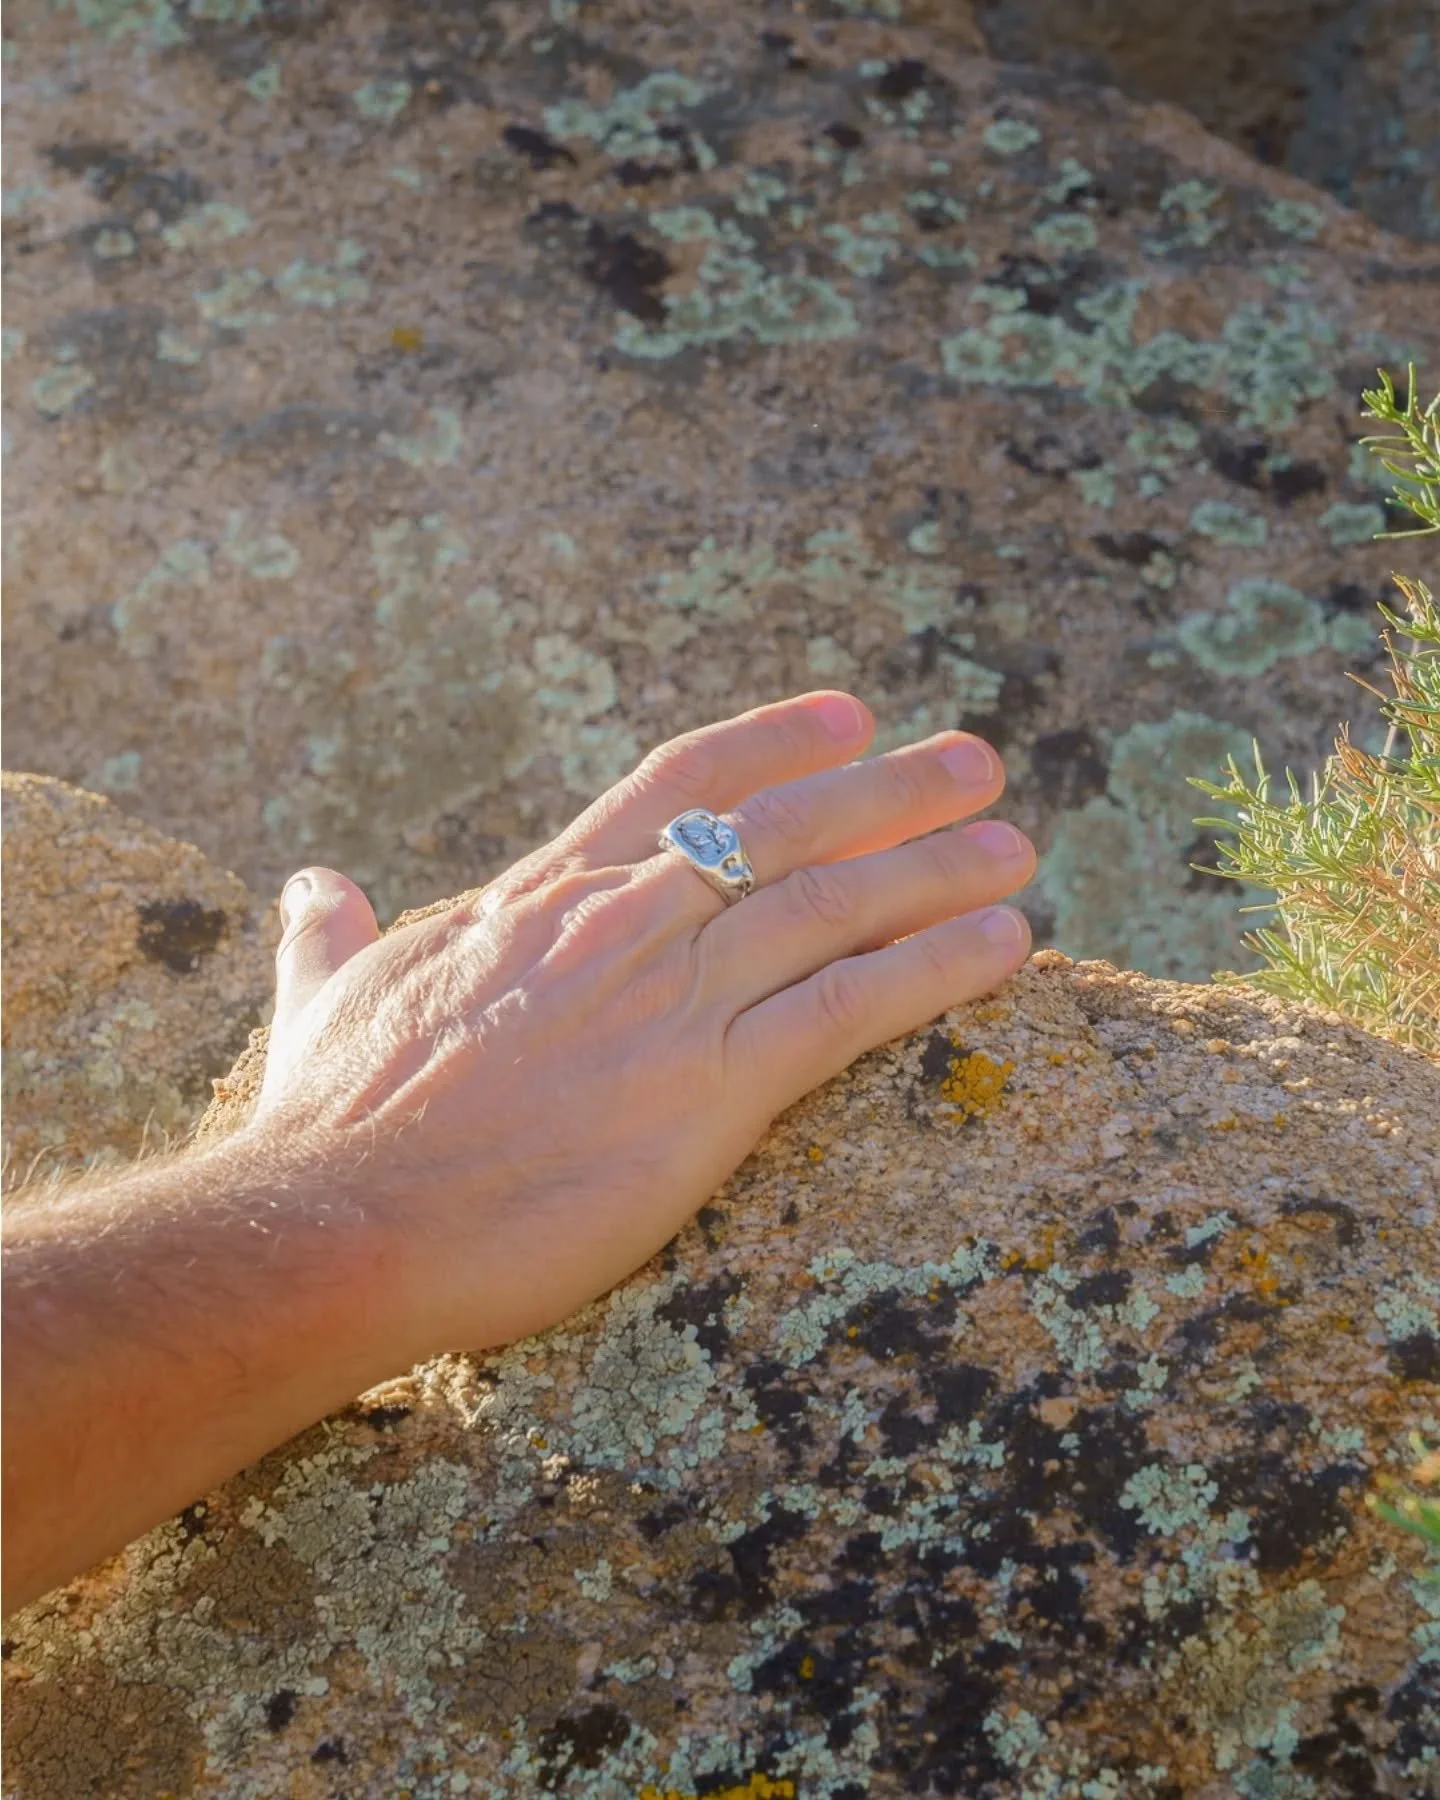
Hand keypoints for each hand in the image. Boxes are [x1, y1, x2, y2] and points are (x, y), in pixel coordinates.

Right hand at [246, 692, 1034, 1361]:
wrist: (338, 1221)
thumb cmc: (329, 1124)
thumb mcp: (324, 999)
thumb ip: (332, 934)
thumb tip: (311, 884)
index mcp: (545, 897)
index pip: (679, 781)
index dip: (773, 740)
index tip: (847, 714)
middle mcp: (623, 924)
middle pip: (784, 826)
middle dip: (891, 788)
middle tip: (977, 760)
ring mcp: (671, 1000)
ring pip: (833, 902)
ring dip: (937, 867)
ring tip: (1017, 845)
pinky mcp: (709, 1090)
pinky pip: (849, 1006)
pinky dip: (935, 967)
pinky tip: (1002, 945)